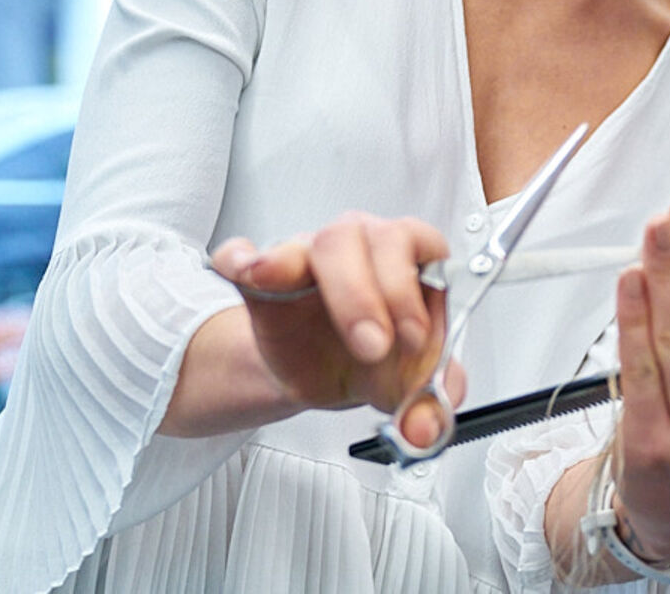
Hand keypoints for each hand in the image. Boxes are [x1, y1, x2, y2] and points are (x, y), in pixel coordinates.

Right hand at [212, 212, 464, 446]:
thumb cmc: (376, 359)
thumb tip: (423, 432)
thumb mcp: (409, 385)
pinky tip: (246, 274)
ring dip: (317, 277)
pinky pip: (242, 255)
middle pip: (361, 238)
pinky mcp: (261, 276)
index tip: (412, 339)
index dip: (414, 290)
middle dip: (365, 294)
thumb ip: (429, 408)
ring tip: (307, 314)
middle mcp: (363, 244)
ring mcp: (310, 253)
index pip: (421, 244)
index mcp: (411, 260)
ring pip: (318, 243)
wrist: (328, 373)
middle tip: (371, 348)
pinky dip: (240, 260)